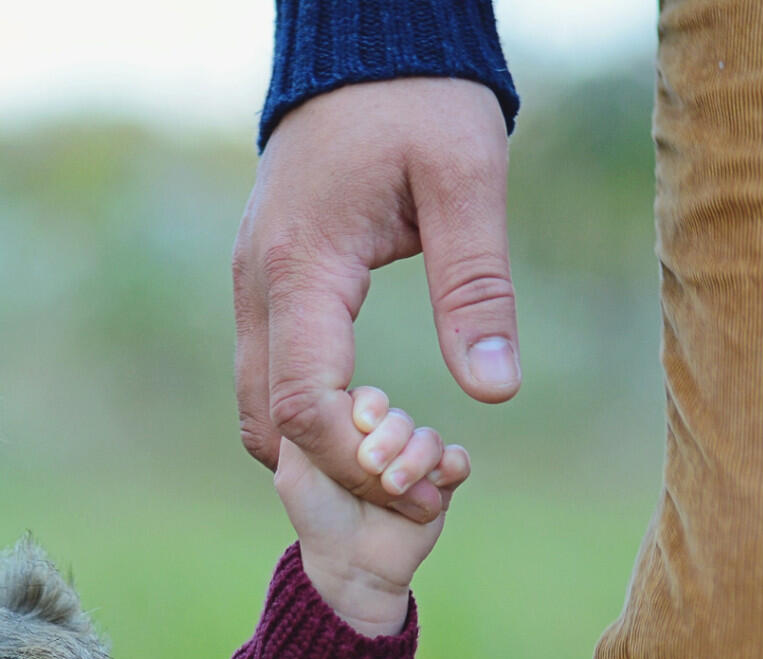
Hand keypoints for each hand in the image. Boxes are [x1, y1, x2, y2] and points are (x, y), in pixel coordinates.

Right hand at [233, 78, 518, 522]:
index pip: (306, 404)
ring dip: (318, 452)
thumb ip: (476, 288)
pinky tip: (370, 424)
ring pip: (260, 407)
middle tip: (415, 489)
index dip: (360, 464)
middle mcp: (258, 285)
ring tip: (398, 461)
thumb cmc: (421, 104)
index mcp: (302, 268)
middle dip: (337, 473)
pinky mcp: (268, 286)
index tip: (424, 487)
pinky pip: (270, 377)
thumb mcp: (466, 183)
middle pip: (270, 423)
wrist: (368, 50)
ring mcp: (253, 286)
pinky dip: (309, 419)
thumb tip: (494, 390)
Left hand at [274, 386, 469, 636]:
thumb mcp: (294, 471)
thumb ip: (302, 428)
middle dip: (390, 439)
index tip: (361, 424)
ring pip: (429, 439)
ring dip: (414, 460)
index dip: (369, 407)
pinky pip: (458, 461)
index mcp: (352, 432)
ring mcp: (416, 463)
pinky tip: (434, 485)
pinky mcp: (442, 487)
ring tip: (394, 488)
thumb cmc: (318, 518)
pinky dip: (450, 467)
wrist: (351, 567)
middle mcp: (386, 443)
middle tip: (372, 466)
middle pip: (400, 418)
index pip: (369, 400)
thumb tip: (323, 389)